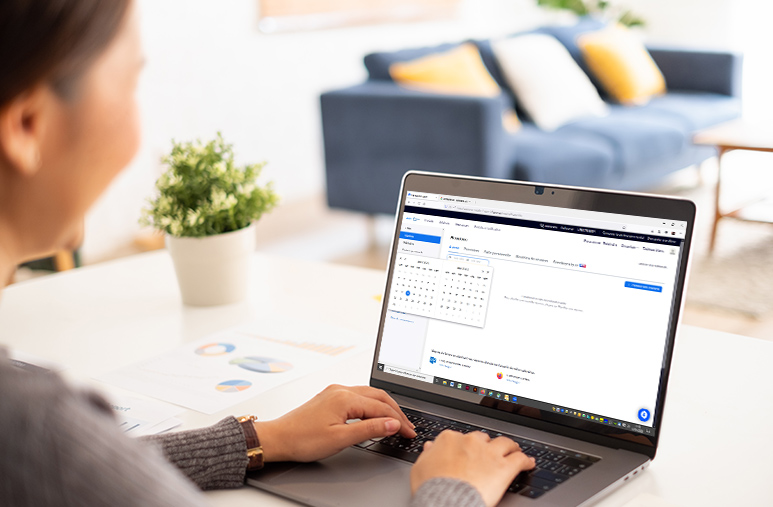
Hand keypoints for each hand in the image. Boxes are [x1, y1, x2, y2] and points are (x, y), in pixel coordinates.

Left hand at [253, 384, 415, 462]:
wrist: (278, 438)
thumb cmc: (302, 439)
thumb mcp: (340, 439)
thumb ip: (369, 430)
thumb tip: (392, 424)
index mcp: (345, 398)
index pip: (382, 408)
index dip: (399, 421)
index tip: (409, 432)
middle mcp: (341, 390)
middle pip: (378, 397)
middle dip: (396, 411)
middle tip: (408, 427)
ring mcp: (335, 392)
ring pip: (369, 395)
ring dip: (385, 407)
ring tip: (396, 421)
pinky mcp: (330, 398)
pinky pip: (358, 397)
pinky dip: (372, 405)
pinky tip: (375, 414)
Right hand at [411, 430, 534, 506]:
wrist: (445, 501)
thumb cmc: (431, 488)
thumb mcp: (420, 468)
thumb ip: (428, 455)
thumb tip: (430, 447)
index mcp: (449, 440)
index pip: (461, 437)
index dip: (466, 445)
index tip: (468, 451)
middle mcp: (470, 442)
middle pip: (483, 438)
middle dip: (487, 444)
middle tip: (491, 451)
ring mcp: (488, 453)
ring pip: (505, 443)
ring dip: (510, 446)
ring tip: (514, 449)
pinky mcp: (504, 467)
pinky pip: (520, 459)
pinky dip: (526, 460)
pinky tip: (529, 463)